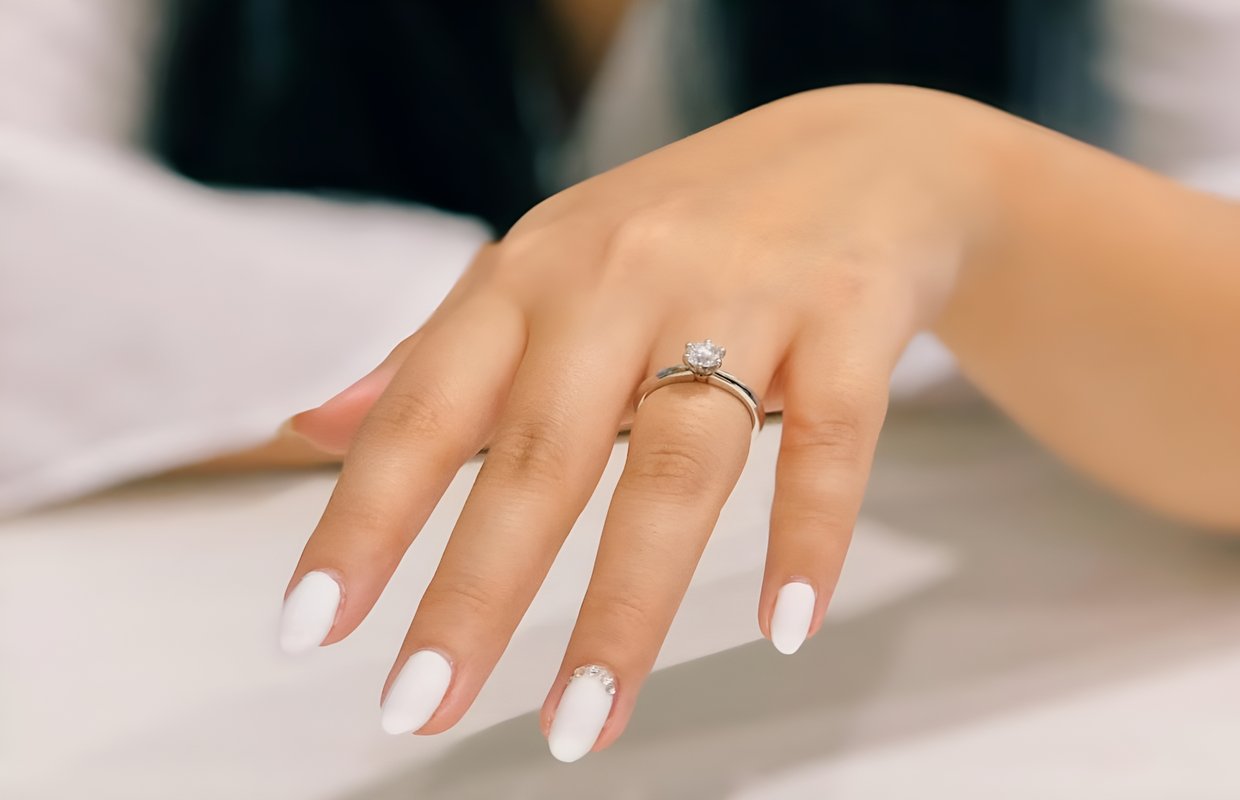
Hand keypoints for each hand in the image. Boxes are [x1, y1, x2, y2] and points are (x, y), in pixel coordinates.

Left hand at [279, 85, 1006, 759]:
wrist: (862, 154)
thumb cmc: (683, 228)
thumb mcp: (546, 268)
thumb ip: (437, 354)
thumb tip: (313, 429)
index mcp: (531, 274)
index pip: (427, 406)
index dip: (364, 518)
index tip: (313, 628)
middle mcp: (623, 277)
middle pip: (542, 453)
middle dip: (476, 591)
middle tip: (424, 704)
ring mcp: (744, 294)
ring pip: (679, 464)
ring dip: (627, 605)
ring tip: (582, 716)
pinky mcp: (850, 315)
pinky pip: (829, 438)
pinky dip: (808, 537)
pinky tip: (787, 626)